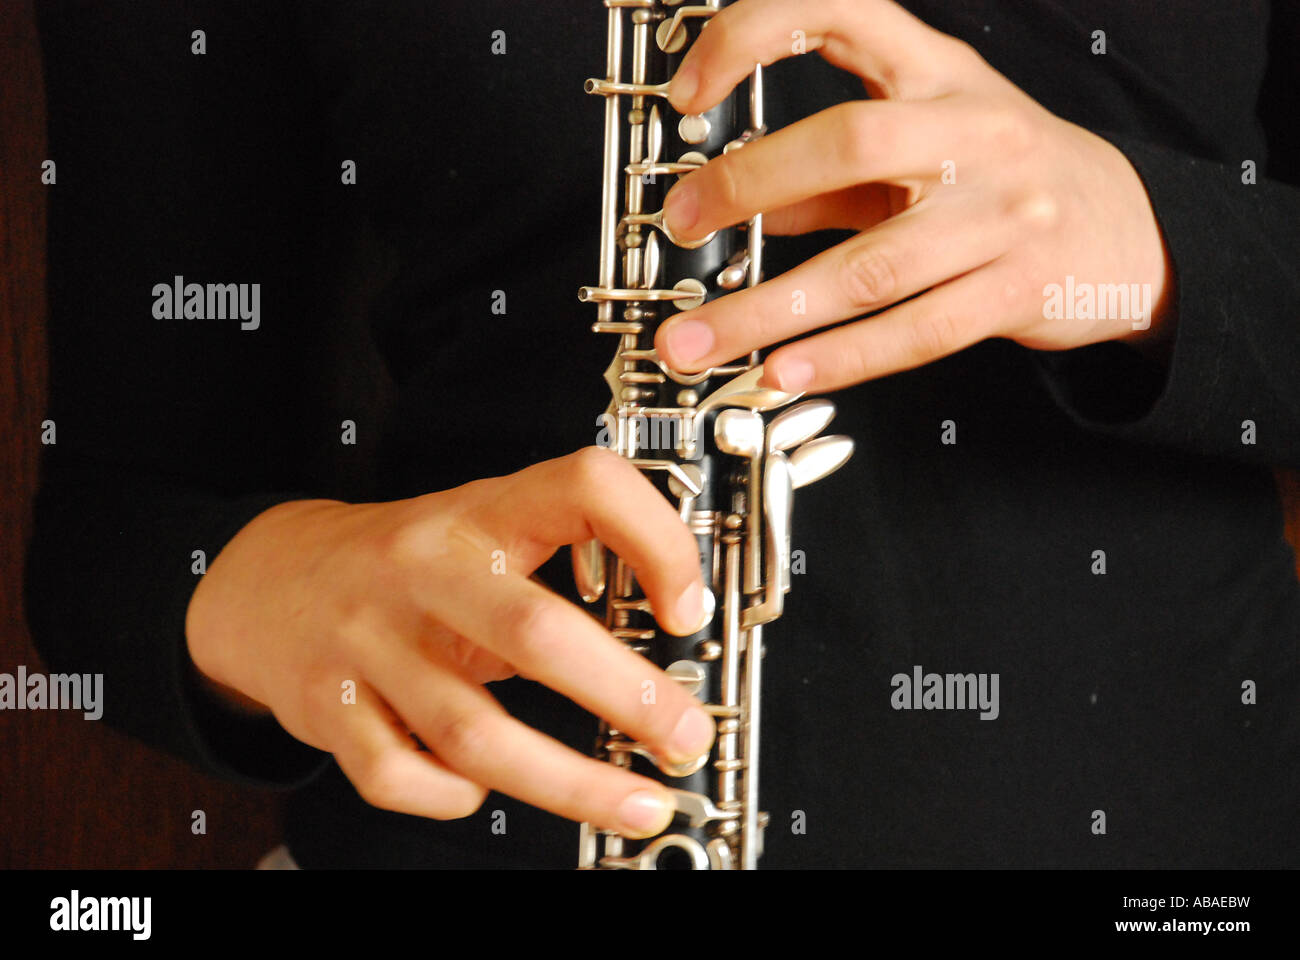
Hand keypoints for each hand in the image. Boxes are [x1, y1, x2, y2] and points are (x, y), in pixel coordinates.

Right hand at [185, 448, 714, 837]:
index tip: (687, 608)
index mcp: (481, 514)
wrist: (272, 580)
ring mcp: (371, 640)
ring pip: (475, 730)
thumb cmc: (409, 564)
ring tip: (634, 803)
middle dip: (630, 696)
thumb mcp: (485, 534)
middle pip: (536, 631)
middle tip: (685, 738)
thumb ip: (565, 569)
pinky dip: (452, 796)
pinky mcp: (330, 706)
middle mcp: (426, 570)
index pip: (584, 488)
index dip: (655, 541)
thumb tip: (674, 641)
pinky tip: (482, 793)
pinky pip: (398, 775)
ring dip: (570, 782)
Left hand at [655, 0, 1175, 392]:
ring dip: (769, 309)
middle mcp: (973, 131)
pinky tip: (781, 372)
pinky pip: (916, 330)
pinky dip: (841, 357)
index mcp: (937, 73)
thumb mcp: (919, 147)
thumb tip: (738, 209)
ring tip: (697, 343)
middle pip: (850, 143)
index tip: (688, 92)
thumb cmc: (1003, 176)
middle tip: (679, 227)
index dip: (753, 35)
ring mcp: (1002, 213)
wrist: (1125, 230)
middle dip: (747, 185)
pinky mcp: (1018, 289)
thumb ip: (826, 178)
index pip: (838, 11)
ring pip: (872, 265)